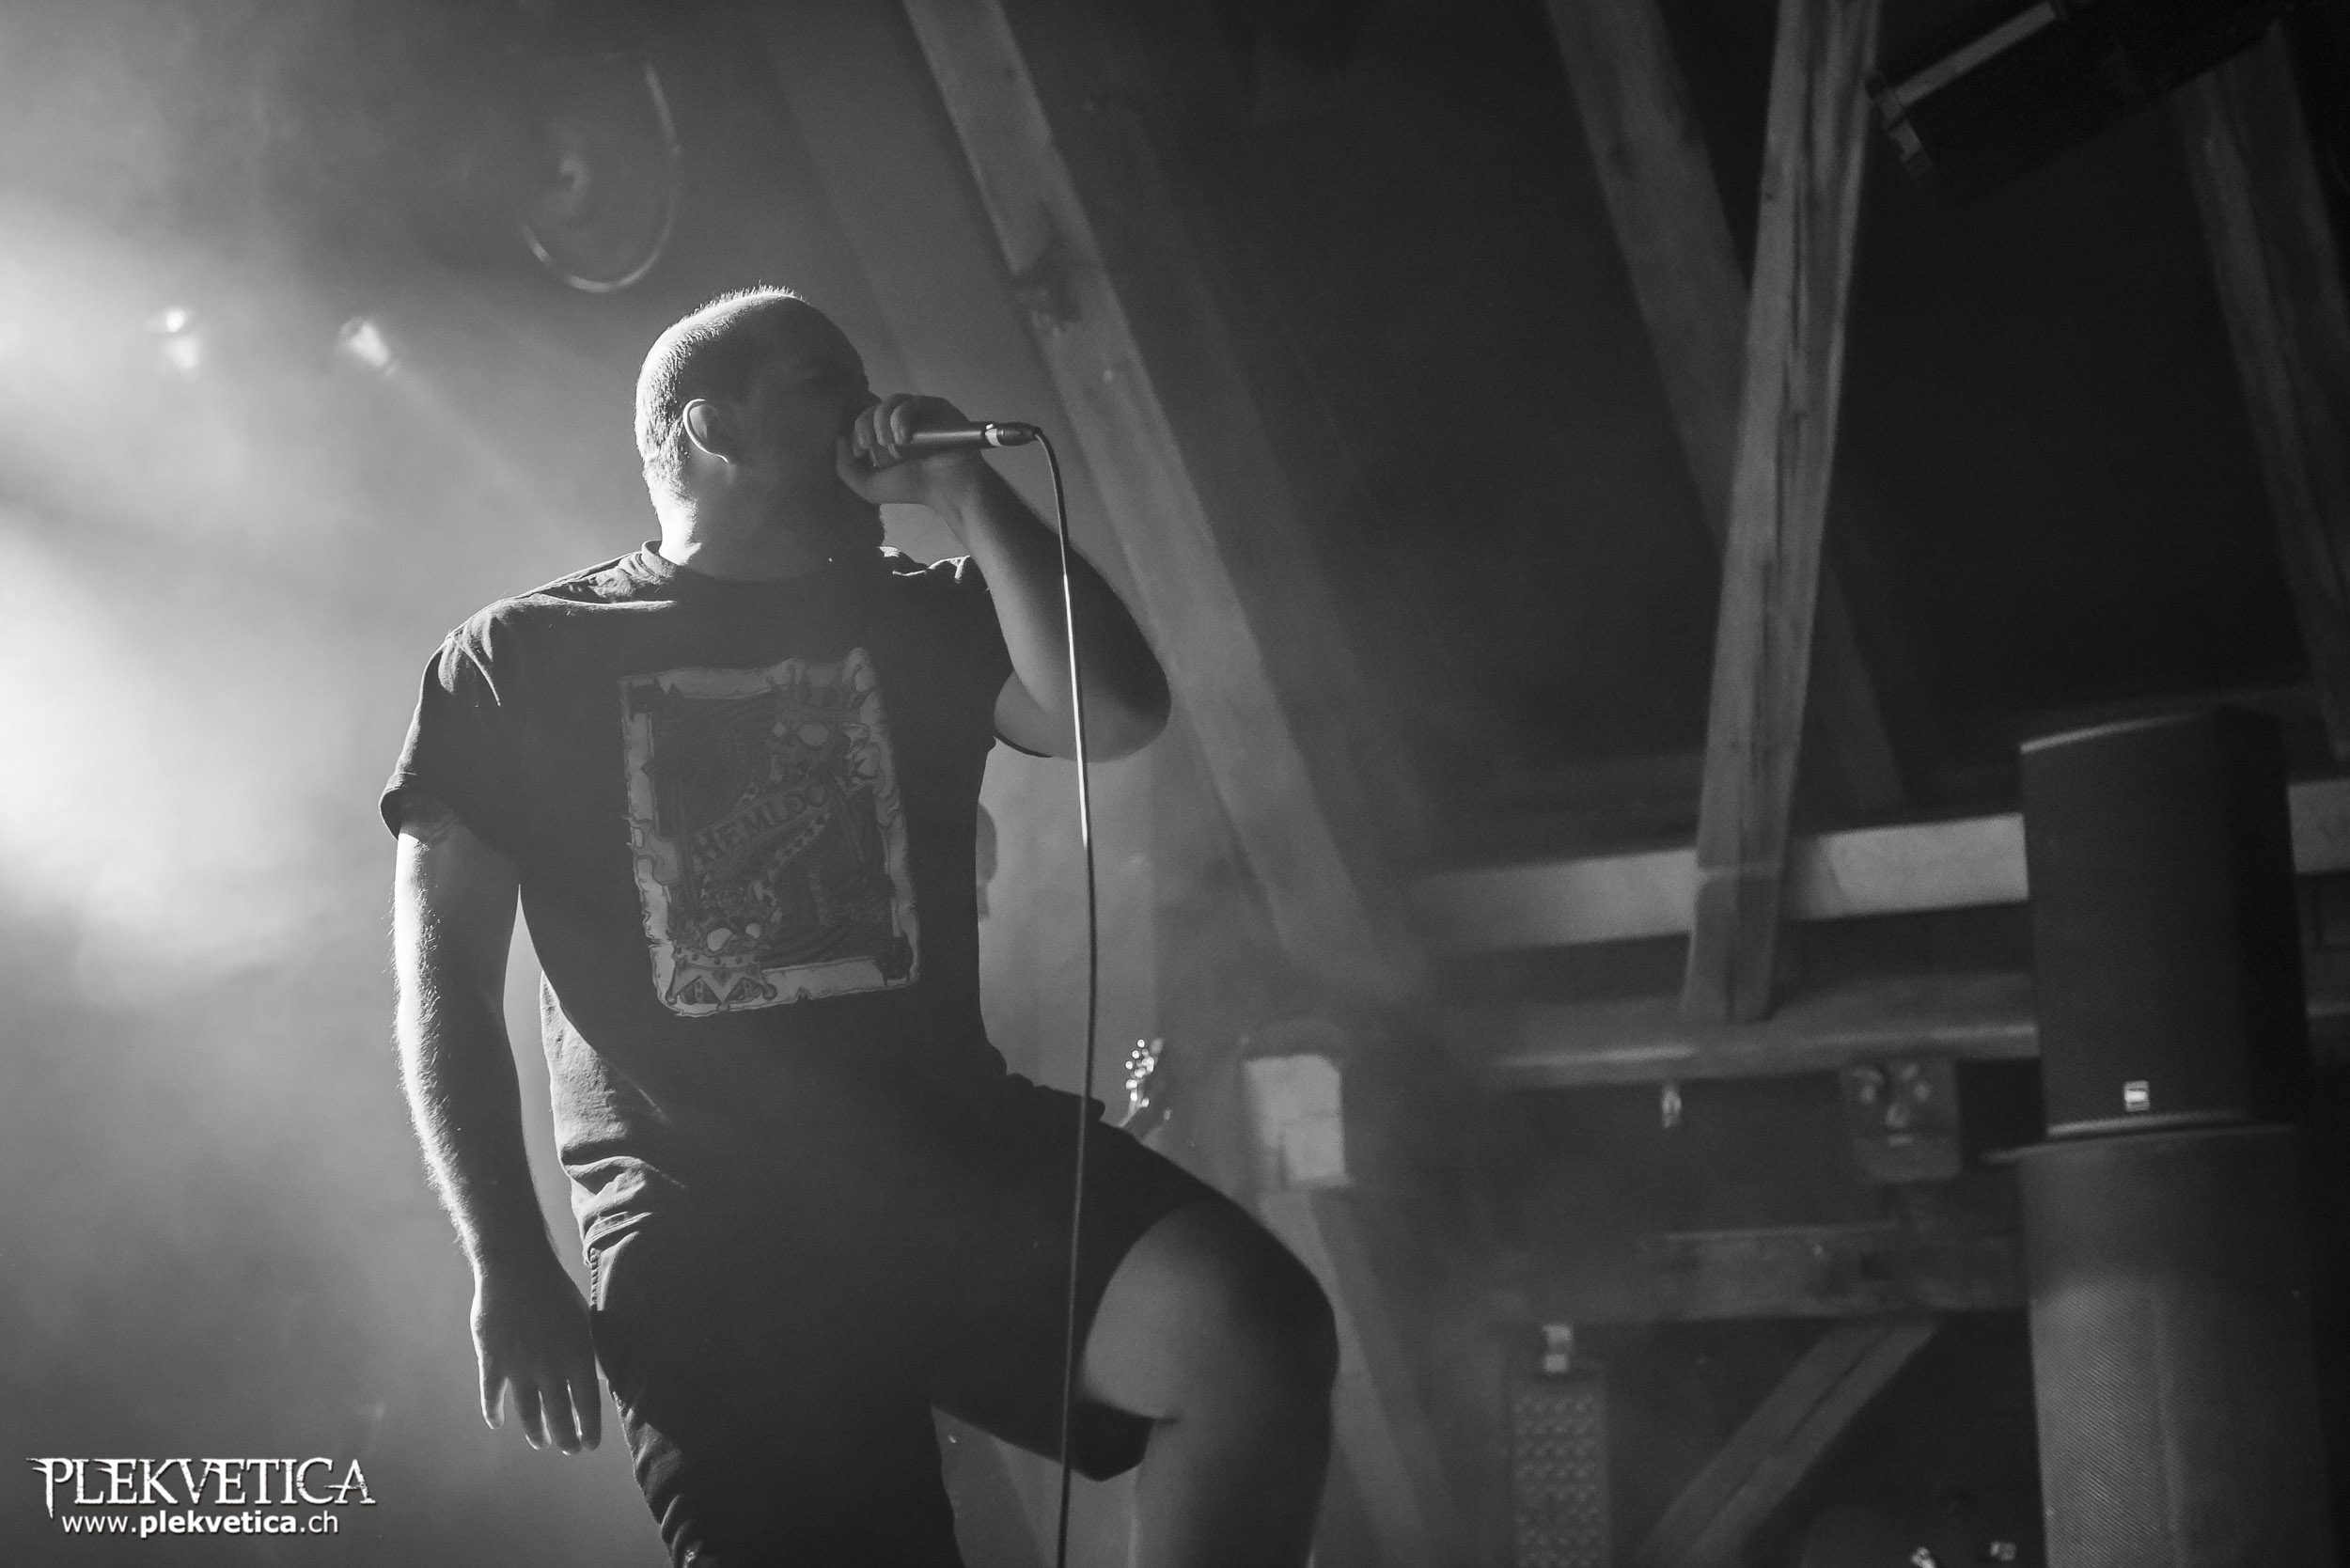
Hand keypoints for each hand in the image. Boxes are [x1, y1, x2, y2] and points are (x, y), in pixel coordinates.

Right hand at [471, 1256, 602, 1452]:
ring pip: (529, 1411)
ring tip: (541, 1442)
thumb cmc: (556, 1291)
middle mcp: (550, 1367)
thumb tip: (600, 1380)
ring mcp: (519, 1367)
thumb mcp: (583, 1320)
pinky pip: (492, 1395)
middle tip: (570, 1449)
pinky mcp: (492, 1361)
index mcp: (578, 1355)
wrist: (516, 1269)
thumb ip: (589, 1352)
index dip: (590, 1428)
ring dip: (536, 1431)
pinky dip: (493, 1412)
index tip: (590, 1444)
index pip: (588, 1404)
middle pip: (559, 1413)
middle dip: (566, 1436)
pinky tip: (498, 1423)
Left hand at [834, 392, 986, 513]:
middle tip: (867, 446)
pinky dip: (901, 419)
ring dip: (882, 422)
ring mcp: (919, 411)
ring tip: (889, 444)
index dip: (857, 430)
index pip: (863, 418)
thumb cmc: (911, 487)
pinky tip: (903, 439)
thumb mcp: (868, 485)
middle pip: (872, 407)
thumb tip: (838, 438)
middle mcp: (901, 419)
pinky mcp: (936, 406)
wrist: (947, 490)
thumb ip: (844, 467)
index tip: (860, 451)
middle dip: (865, 426)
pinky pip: (911, 403)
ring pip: (890, 402)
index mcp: (885, 433)